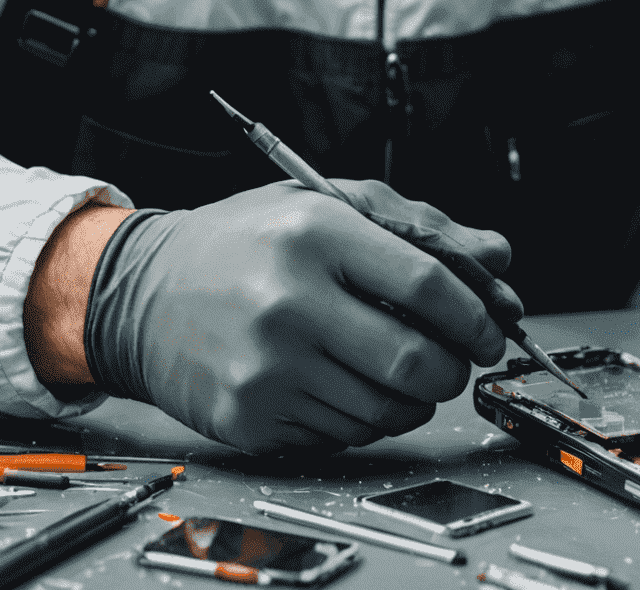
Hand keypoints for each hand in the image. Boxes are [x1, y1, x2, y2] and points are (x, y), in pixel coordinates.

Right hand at [81, 180, 512, 452]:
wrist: (142, 293)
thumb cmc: (243, 241)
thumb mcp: (323, 204)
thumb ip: (415, 225)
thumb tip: (497, 258)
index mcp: (314, 233)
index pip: (426, 282)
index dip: (475, 314)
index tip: (490, 328)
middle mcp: (290, 301)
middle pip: (414, 360)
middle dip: (452, 369)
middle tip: (452, 361)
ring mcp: (267, 367)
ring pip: (384, 410)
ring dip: (413, 401)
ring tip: (400, 373)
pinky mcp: (251, 417)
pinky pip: (341, 435)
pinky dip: (363, 418)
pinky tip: (346, 385)